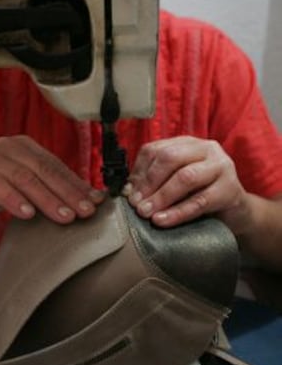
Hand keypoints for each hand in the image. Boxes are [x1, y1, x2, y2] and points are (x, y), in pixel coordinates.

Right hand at [0, 136, 104, 223]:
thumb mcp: (22, 186)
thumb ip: (49, 188)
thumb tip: (90, 200)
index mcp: (26, 147)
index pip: (57, 166)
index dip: (77, 185)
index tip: (96, 203)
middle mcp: (10, 147)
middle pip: (45, 171)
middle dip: (68, 193)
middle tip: (85, 212)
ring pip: (24, 179)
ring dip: (47, 199)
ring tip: (64, 217)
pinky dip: (13, 200)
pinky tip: (27, 214)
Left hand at [125, 136, 251, 234]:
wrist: (236, 213)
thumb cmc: (201, 195)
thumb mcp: (176, 184)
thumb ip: (155, 182)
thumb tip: (128, 191)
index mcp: (187, 143)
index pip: (156, 149)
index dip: (138, 171)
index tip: (128, 193)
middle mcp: (206, 149)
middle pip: (170, 158)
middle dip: (149, 182)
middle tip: (136, 204)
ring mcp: (221, 167)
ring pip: (186, 177)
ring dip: (161, 197)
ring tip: (146, 213)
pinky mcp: (230, 189)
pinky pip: (199, 202)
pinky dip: (177, 213)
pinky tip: (162, 221)